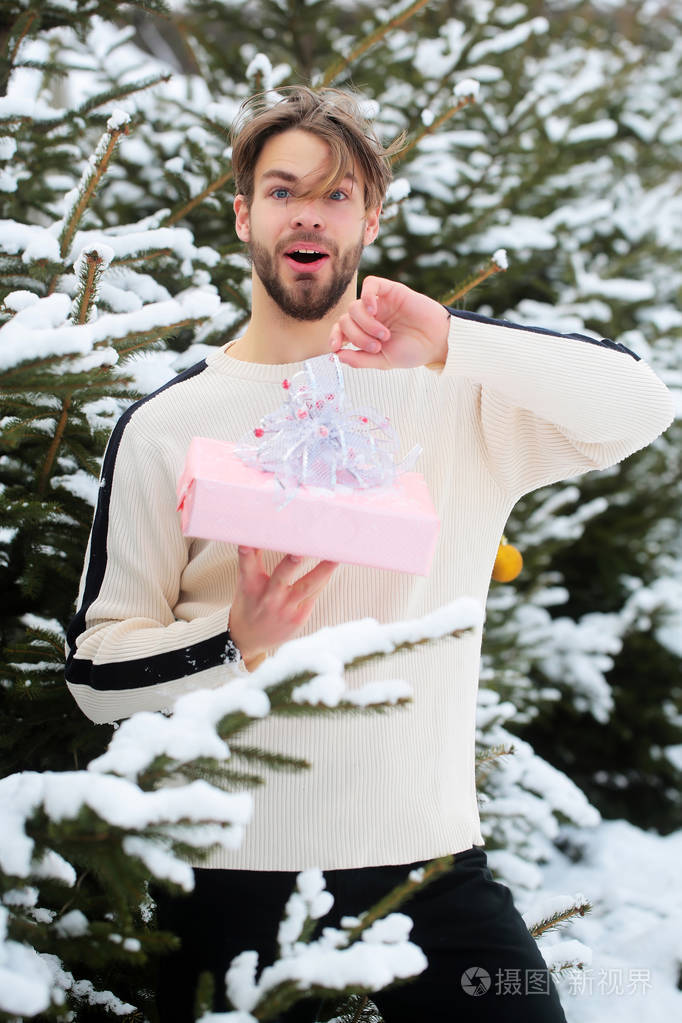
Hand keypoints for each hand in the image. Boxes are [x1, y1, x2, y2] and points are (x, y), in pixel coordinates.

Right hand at [228, 547, 337, 669]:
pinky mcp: (299, 617)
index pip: (247, 564)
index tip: (246, 542)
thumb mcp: (245, 581)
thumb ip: (253, 557)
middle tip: (301, 550)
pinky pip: (315, 594)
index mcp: (250, 586)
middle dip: (292, 563)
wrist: (248, 638)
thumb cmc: (250, 602)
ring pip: (308, 587)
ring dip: (323, 571)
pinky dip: (323, 579)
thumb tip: (260, 530)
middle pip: (281, 576)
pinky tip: (333, 565)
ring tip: (335, 557)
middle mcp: (268, 597)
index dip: (247, 552)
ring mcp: (285, 609)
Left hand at [329, 276, 449, 369]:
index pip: (340, 330)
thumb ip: (360, 360)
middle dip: (357, 335)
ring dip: (366, 324)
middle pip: (345, 319)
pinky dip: (366, 296)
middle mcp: (369, 317)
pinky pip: (370, 284)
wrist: (437, 341)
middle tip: (377, 346)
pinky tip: (373, 309)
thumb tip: (337, 355)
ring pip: (355, 306)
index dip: (334, 337)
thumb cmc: (412, 351)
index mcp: (364, 333)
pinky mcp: (391, 290)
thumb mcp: (383, 361)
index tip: (336, 347)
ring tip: (384, 335)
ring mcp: (379, 303)